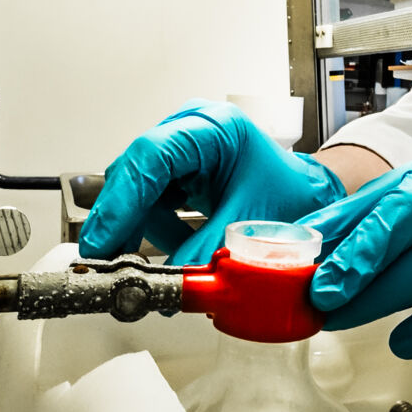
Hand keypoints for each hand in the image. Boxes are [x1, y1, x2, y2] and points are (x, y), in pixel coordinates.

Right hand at [79, 100, 344, 263]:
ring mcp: (180, 147)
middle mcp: (190, 129)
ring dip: (138, 230)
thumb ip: (207, 253)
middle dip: (120, 220)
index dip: (122, 200)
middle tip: (106, 260)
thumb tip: (170, 283)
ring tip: (150, 265)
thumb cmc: (291, 194)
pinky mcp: (177, 169)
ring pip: (136, 189)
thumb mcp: (252, 224)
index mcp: (214, 128)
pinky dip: (154, 230)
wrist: (307, 193)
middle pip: (135, 172)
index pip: (152, 156)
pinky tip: (172, 250)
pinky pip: (150, 200)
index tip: (103, 238)